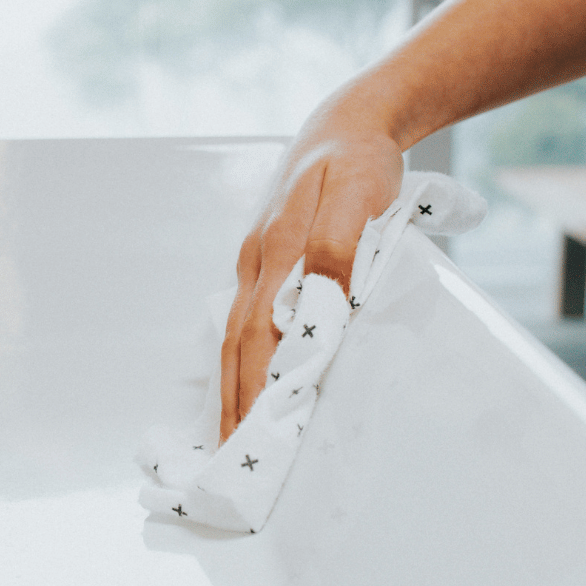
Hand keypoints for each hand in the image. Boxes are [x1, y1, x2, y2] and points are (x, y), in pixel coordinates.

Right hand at [219, 116, 404, 442]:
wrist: (348, 125)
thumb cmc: (357, 163)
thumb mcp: (356, 195)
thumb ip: (337, 247)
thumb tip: (321, 307)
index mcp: (275, 253)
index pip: (257, 339)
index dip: (250, 391)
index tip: (248, 440)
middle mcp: (257, 265)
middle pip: (237, 346)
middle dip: (232, 404)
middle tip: (229, 460)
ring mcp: (256, 265)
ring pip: (237, 337)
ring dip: (231, 387)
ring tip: (229, 434)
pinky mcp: (267, 264)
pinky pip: (248, 322)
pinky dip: (241, 361)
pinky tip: (244, 381)